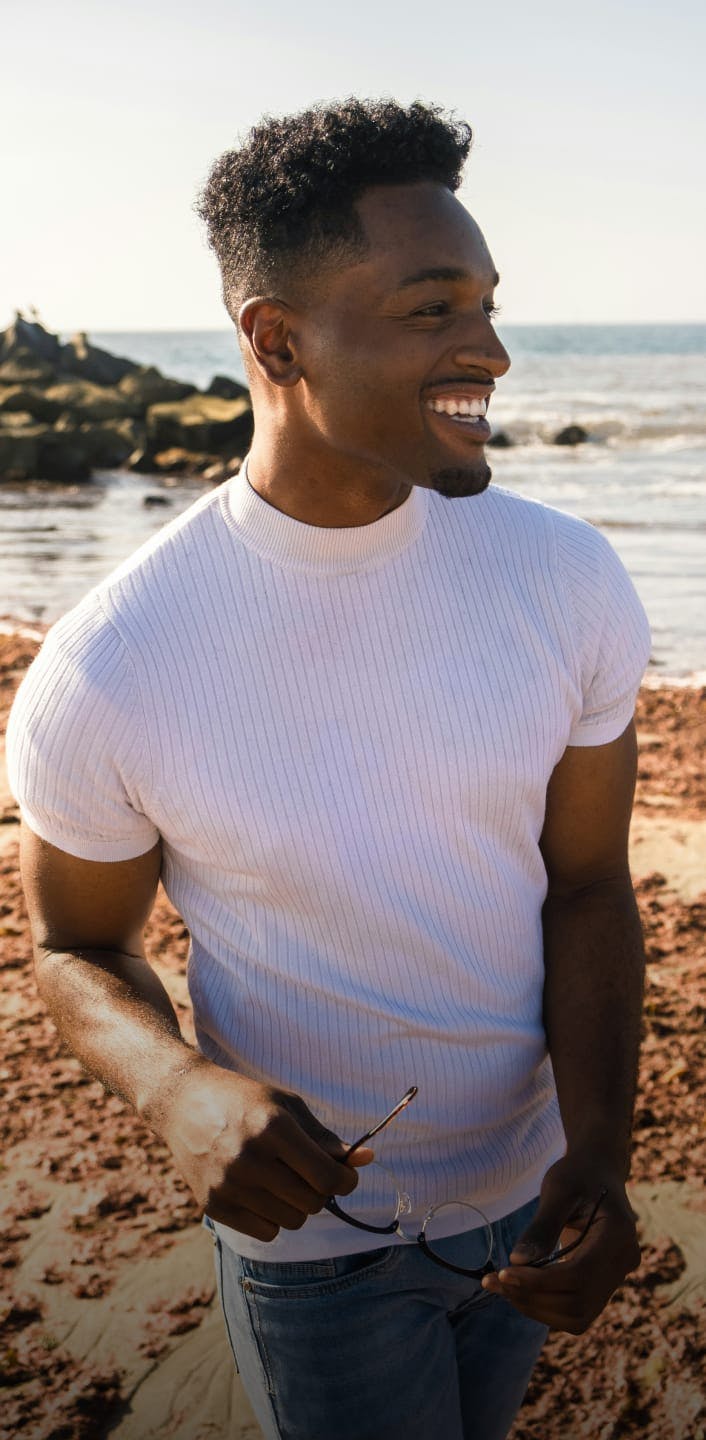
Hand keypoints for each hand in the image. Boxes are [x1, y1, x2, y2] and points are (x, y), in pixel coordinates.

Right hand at [160, 1058, 372, 1241]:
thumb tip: (367, 1160)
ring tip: (283, 1181)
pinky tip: (261, 1193)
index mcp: (274, 1128)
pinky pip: (266, 1233)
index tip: (344, 1176)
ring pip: (292, 1221)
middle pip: (312, 1202)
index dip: (346, 1181)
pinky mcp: (213, 1205)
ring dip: (297, 1206)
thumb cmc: (244, 1100)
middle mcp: (250, 1159)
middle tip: (309, 1174)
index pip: (327, 1177)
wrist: (183, 1102)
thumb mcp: (287, 1107)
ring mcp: (229, 1185)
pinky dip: (272, 1218)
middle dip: (321, 1191)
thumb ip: (326, 1138)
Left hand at [481, 1152, 640, 1332]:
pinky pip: (576, 1310)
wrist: (598, 1172)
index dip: (539, 1281)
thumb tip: (517, 1263)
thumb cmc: (578, 1174)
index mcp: (619, 1234)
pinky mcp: (603, 1285)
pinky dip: (545, 1306)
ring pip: (577, 1315)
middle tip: (493, 1281)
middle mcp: (624, 1262)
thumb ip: (542, 1226)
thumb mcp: (558, 1189)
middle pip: (578, 1301)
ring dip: (536, 1307)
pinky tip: (520, 1287)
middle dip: (532, 1297)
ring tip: (503, 1285)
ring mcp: (617, 1277)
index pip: (579, 1275)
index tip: (504, 1273)